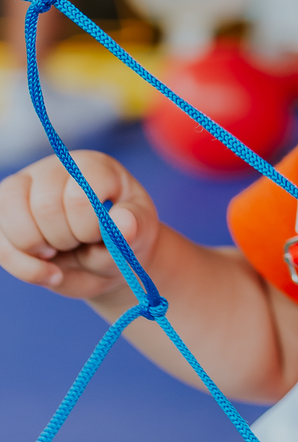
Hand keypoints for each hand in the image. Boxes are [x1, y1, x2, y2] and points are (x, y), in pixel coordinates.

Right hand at [0, 150, 159, 306]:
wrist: (107, 261)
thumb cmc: (124, 238)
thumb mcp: (139, 233)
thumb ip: (133, 227)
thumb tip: (123, 224)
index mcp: (92, 167)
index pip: (79, 194)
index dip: (88, 226)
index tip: (102, 235)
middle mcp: (54, 170)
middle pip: (43, 206)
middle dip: (65, 238)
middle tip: (81, 243)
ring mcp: (25, 190)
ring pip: (10, 212)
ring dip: (36, 248)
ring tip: (59, 253)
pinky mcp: (6, 217)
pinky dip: (22, 266)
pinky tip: (49, 274)